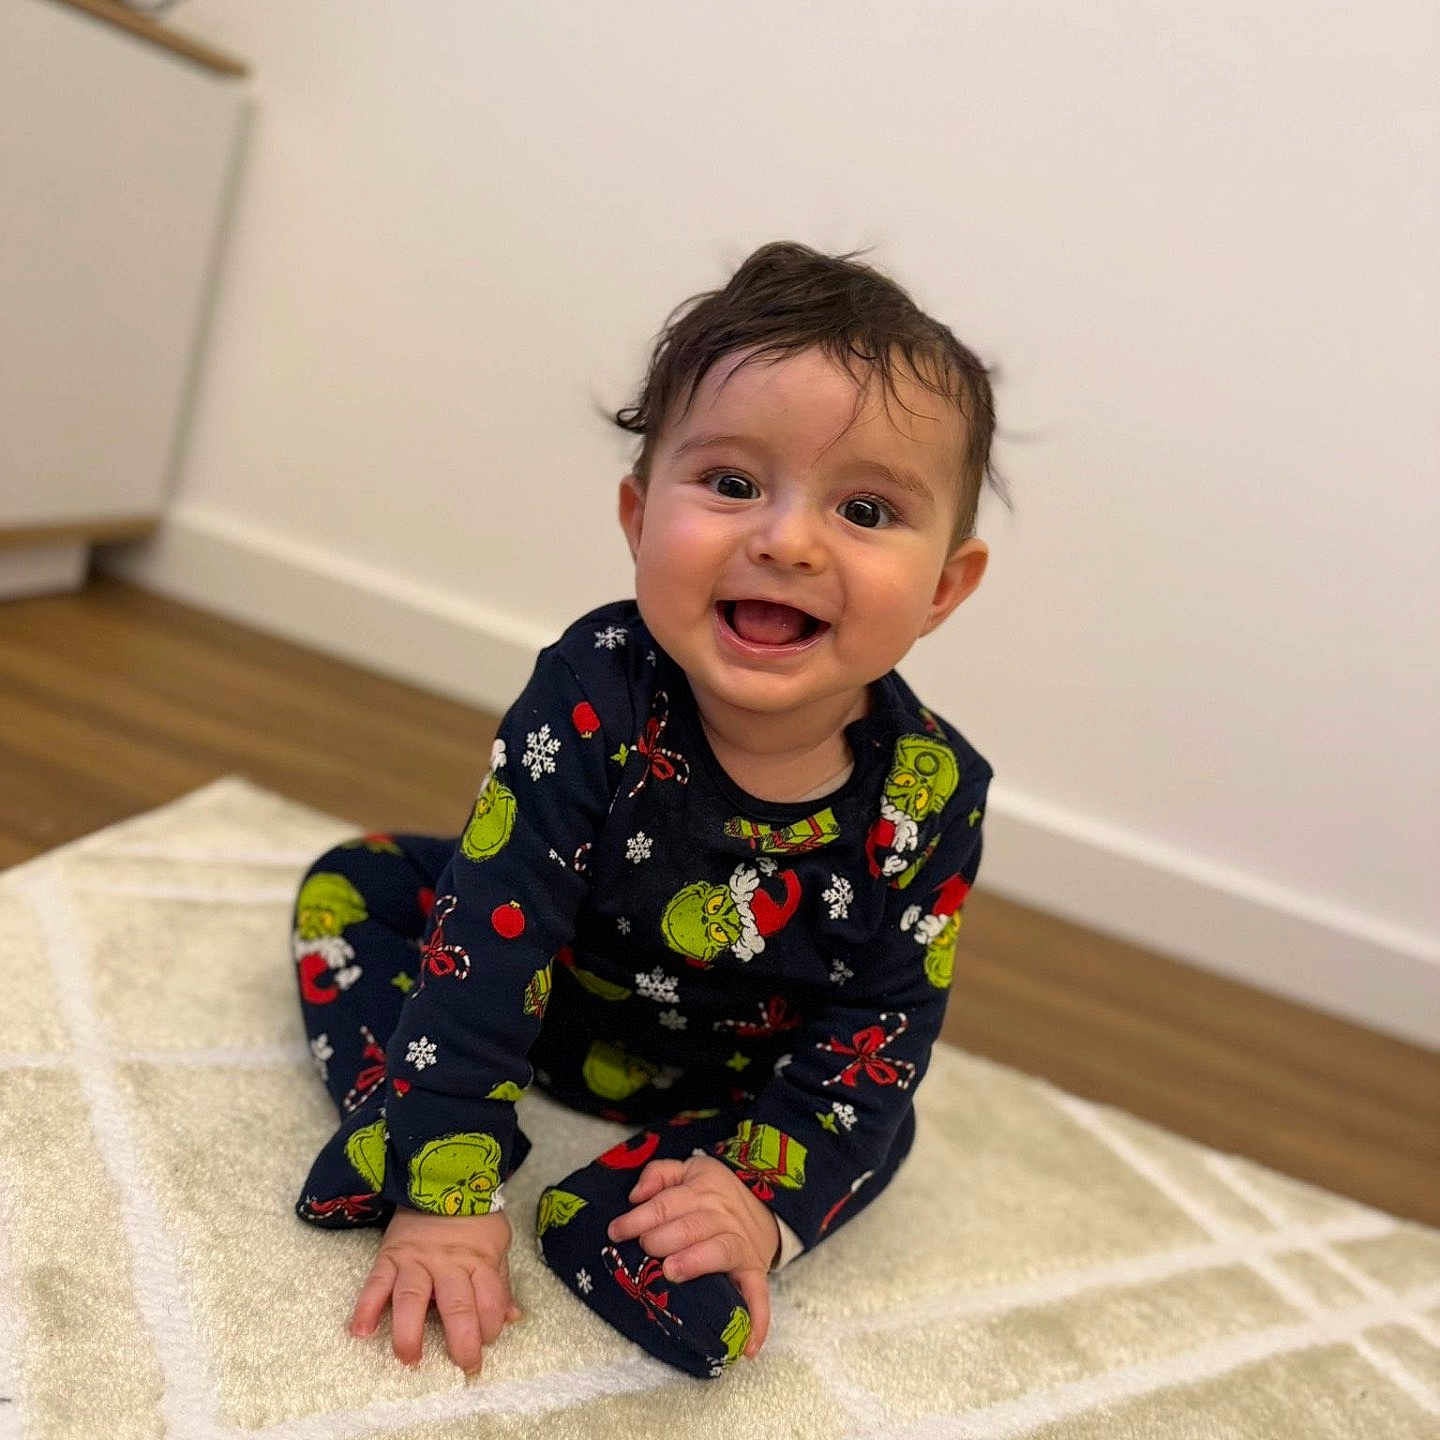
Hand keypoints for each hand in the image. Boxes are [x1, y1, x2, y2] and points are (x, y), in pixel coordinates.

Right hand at [349, 1207, 520, 1376]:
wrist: (441, 1179)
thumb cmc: (473, 1219)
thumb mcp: (497, 1243)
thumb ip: (501, 1282)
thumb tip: (513, 1317)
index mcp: (479, 1259)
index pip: (490, 1298)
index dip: (492, 1325)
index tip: (487, 1344)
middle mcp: (448, 1262)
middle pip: (456, 1303)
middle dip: (460, 1339)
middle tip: (463, 1365)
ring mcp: (416, 1260)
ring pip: (412, 1297)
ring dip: (409, 1331)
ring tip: (409, 1359)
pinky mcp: (390, 1256)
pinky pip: (376, 1283)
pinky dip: (366, 1307)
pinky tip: (361, 1332)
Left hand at [605, 1153, 779, 1357]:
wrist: (764, 1207)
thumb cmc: (715, 1193)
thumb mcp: (689, 1170)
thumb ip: (659, 1174)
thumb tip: (635, 1195)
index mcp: (701, 1191)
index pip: (667, 1203)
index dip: (639, 1218)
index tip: (616, 1231)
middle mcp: (722, 1217)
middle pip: (691, 1226)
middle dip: (663, 1237)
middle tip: (644, 1248)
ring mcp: (740, 1246)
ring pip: (720, 1251)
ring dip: (696, 1261)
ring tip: (671, 1271)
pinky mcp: (753, 1272)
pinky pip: (758, 1295)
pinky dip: (756, 1319)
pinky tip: (745, 1345)